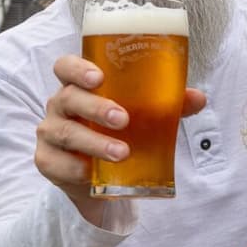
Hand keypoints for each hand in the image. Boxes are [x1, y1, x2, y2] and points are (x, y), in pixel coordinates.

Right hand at [33, 54, 206, 223]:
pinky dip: (76, 168)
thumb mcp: (143, 118)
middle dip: (96, 107)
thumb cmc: (118, 134)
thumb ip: (167, 105)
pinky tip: (93, 173)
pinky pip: (57, 163)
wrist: (98, 179)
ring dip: (94, 142)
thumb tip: (198, 98)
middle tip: (123, 119)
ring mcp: (50, 133)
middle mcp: (59, 106)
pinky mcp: (47, 161)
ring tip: (122, 152)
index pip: (66, 67)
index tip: (98, 77)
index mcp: (79, 87)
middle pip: (68, 98)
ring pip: (64, 132)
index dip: (77, 68)